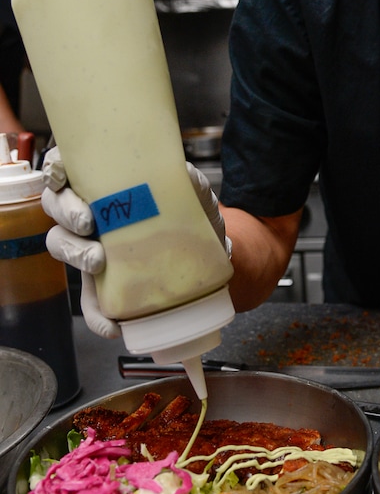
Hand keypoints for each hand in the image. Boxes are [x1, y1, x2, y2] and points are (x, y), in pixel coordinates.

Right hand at [41, 147, 231, 338]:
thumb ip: (188, 180)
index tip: (61, 177)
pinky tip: (112, 325)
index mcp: (103, 183)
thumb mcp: (194, 190)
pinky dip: (96, 315)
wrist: (210, 250)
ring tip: (97, 261)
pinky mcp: (102, 284)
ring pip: (60, 244)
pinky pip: (89, 301)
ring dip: (73, 252)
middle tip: (88, 223)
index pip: (65, 168)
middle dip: (66, 212)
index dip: (54, 169)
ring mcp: (91, 247)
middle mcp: (89, 212)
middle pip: (55, 205)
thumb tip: (184, 174)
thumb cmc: (190, 211)